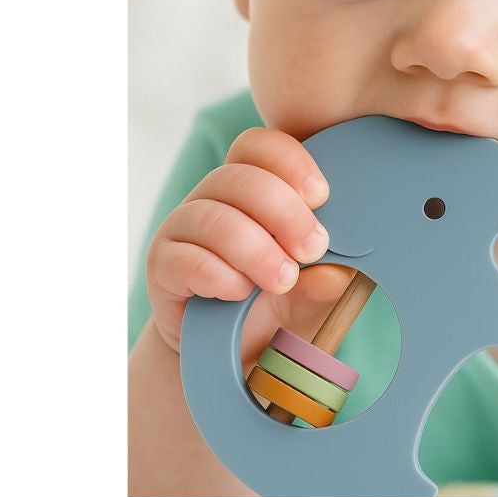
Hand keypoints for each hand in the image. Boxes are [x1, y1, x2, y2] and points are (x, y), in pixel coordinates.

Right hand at [146, 127, 357, 360]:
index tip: (322, 197)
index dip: (291, 162)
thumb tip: (334, 275)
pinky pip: (185, 259)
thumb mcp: (312, 293)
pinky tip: (240, 293)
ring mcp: (184, 227)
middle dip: (285, 213)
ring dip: (256, 250)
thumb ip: (325, 282)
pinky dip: (220, 276)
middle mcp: (214, 196)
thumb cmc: (276, 303)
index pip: (260, 146)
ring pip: (214, 218)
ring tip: (283, 280)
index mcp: (253, 185)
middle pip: (241, 178)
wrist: (230, 350)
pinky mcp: (163, 264)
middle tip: (313, 249)